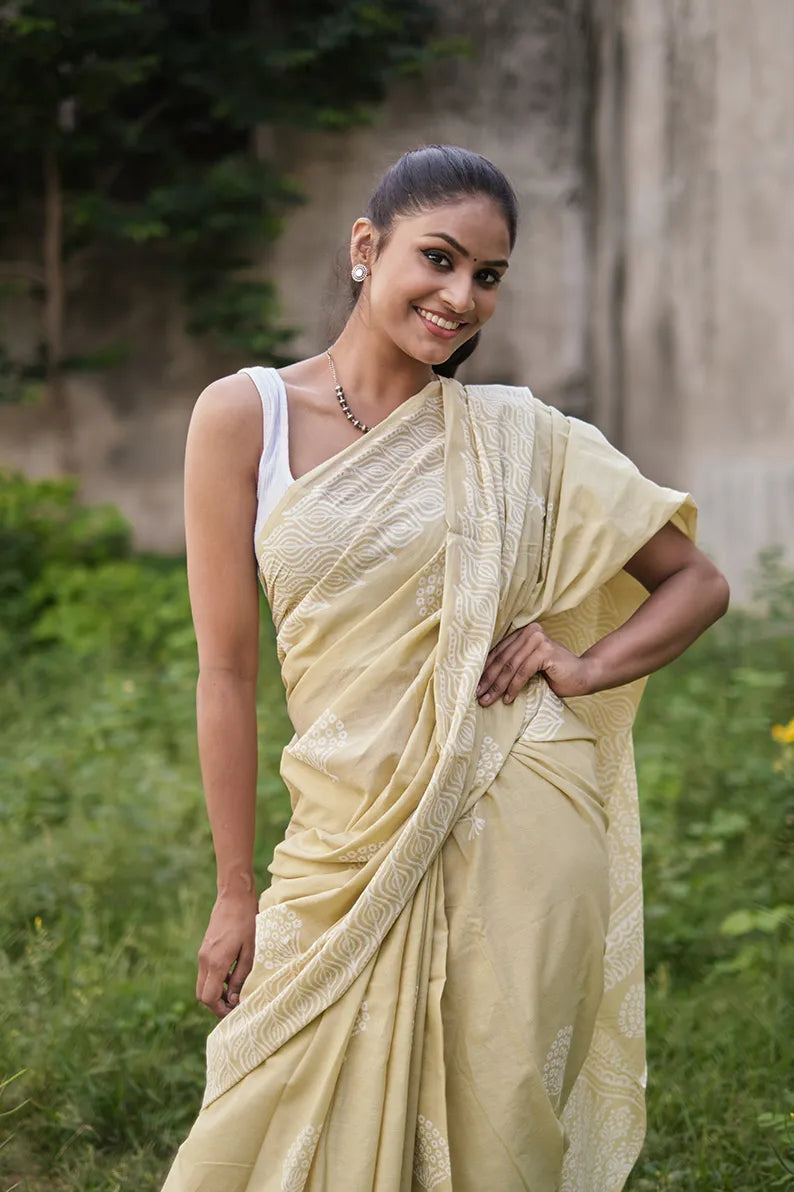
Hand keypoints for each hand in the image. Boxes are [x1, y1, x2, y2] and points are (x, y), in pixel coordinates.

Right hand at [196, 890, 257, 1018]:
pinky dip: (215, 980)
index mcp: (216, 962)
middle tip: (235, 1004)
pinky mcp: (205, 949)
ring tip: (236, 991)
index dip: (220, 1009)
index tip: (235, 1011)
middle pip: (202, 995)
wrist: (234, 897)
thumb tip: (234, 998)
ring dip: (216, 992)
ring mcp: (203, 954)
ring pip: (203, 984)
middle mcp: (205, 960)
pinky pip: (206, 973)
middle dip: (216, 1004)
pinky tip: (232, 975)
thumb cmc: (247, 922)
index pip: (208, 998)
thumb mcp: (250, 951)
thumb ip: (241, 976)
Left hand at [475, 622, 597, 703]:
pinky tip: (508, 700)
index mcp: (523, 632)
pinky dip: (513, 688)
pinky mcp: (545, 651)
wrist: (584, 676)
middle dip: (488, 679)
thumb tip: (483, 678)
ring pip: (510, 666)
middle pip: (503, 658)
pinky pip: (523, 672)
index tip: (473, 686)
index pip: (499, 651)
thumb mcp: (528, 666)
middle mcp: (530, 631)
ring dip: (498, 686)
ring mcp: (538, 639)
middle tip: (478, 696)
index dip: (484, 670)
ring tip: (488, 700)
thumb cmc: (555, 674)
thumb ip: (512, 664)